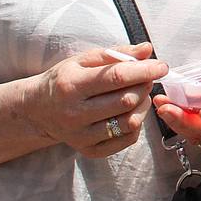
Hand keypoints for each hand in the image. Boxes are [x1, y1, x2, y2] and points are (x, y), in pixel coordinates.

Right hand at [22, 42, 166, 158]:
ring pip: (129, 122)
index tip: (162, 66)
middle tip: (145, 78)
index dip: (144, 70)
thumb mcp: (84, 60)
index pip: (116, 78)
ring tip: (138, 94)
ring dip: (142, 105)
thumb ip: (117, 53)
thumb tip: (147, 49)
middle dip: (144, 86)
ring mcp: (81, 136)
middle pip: (126, 100)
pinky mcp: (89, 150)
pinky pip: (126, 140)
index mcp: (72, 86)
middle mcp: (74, 114)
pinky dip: (136, 124)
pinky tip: (129, 112)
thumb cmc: (65, 79)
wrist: (37, 110)